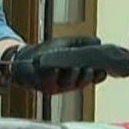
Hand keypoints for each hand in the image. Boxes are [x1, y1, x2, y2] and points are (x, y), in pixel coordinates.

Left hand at [3, 36, 128, 93]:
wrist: (25, 58)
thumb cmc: (47, 53)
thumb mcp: (68, 45)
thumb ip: (83, 43)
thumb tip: (98, 41)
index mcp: (78, 75)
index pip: (93, 77)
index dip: (99, 75)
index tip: (103, 69)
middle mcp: (70, 83)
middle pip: (82, 83)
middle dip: (87, 77)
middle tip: (90, 69)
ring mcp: (57, 86)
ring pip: (68, 84)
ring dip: (73, 77)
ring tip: (76, 68)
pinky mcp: (43, 86)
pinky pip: (50, 82)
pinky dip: (53, 75)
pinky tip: (56, 69)